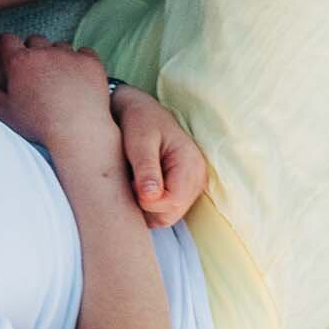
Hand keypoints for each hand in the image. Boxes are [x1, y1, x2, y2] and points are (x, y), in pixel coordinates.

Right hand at [0, 33, 121, 169]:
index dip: (5, 45)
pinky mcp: (91, 61)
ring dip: (57, 56)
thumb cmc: (38, 125)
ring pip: (59, 45)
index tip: (7, 53)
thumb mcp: (4, 111)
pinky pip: (83, 51)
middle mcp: (43, 52)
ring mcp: (69, 55)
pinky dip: (80, 61)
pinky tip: (77, 77)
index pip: (6, 39)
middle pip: (34, 39)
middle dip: (32, 50)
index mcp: (18, 62)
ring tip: (57, 77)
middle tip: (35, 70)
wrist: (77, 133)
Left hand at [108, 84, 206, 227]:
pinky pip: (163, 211)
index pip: (172, 203)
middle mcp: (197, 179)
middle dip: (145, 206)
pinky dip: (148, 205)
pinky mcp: (181, 191)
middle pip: (169, 215)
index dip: (146, 200)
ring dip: (145, 207)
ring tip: (134, 181)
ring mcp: (191, 187)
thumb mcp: (139, 142)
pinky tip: (138, 185)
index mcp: (191, 165)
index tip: (131, 182)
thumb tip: (150, 198)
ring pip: (165, 216)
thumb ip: (146, 169)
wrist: (139, 111)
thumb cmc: (139, 121)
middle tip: (130, 181)